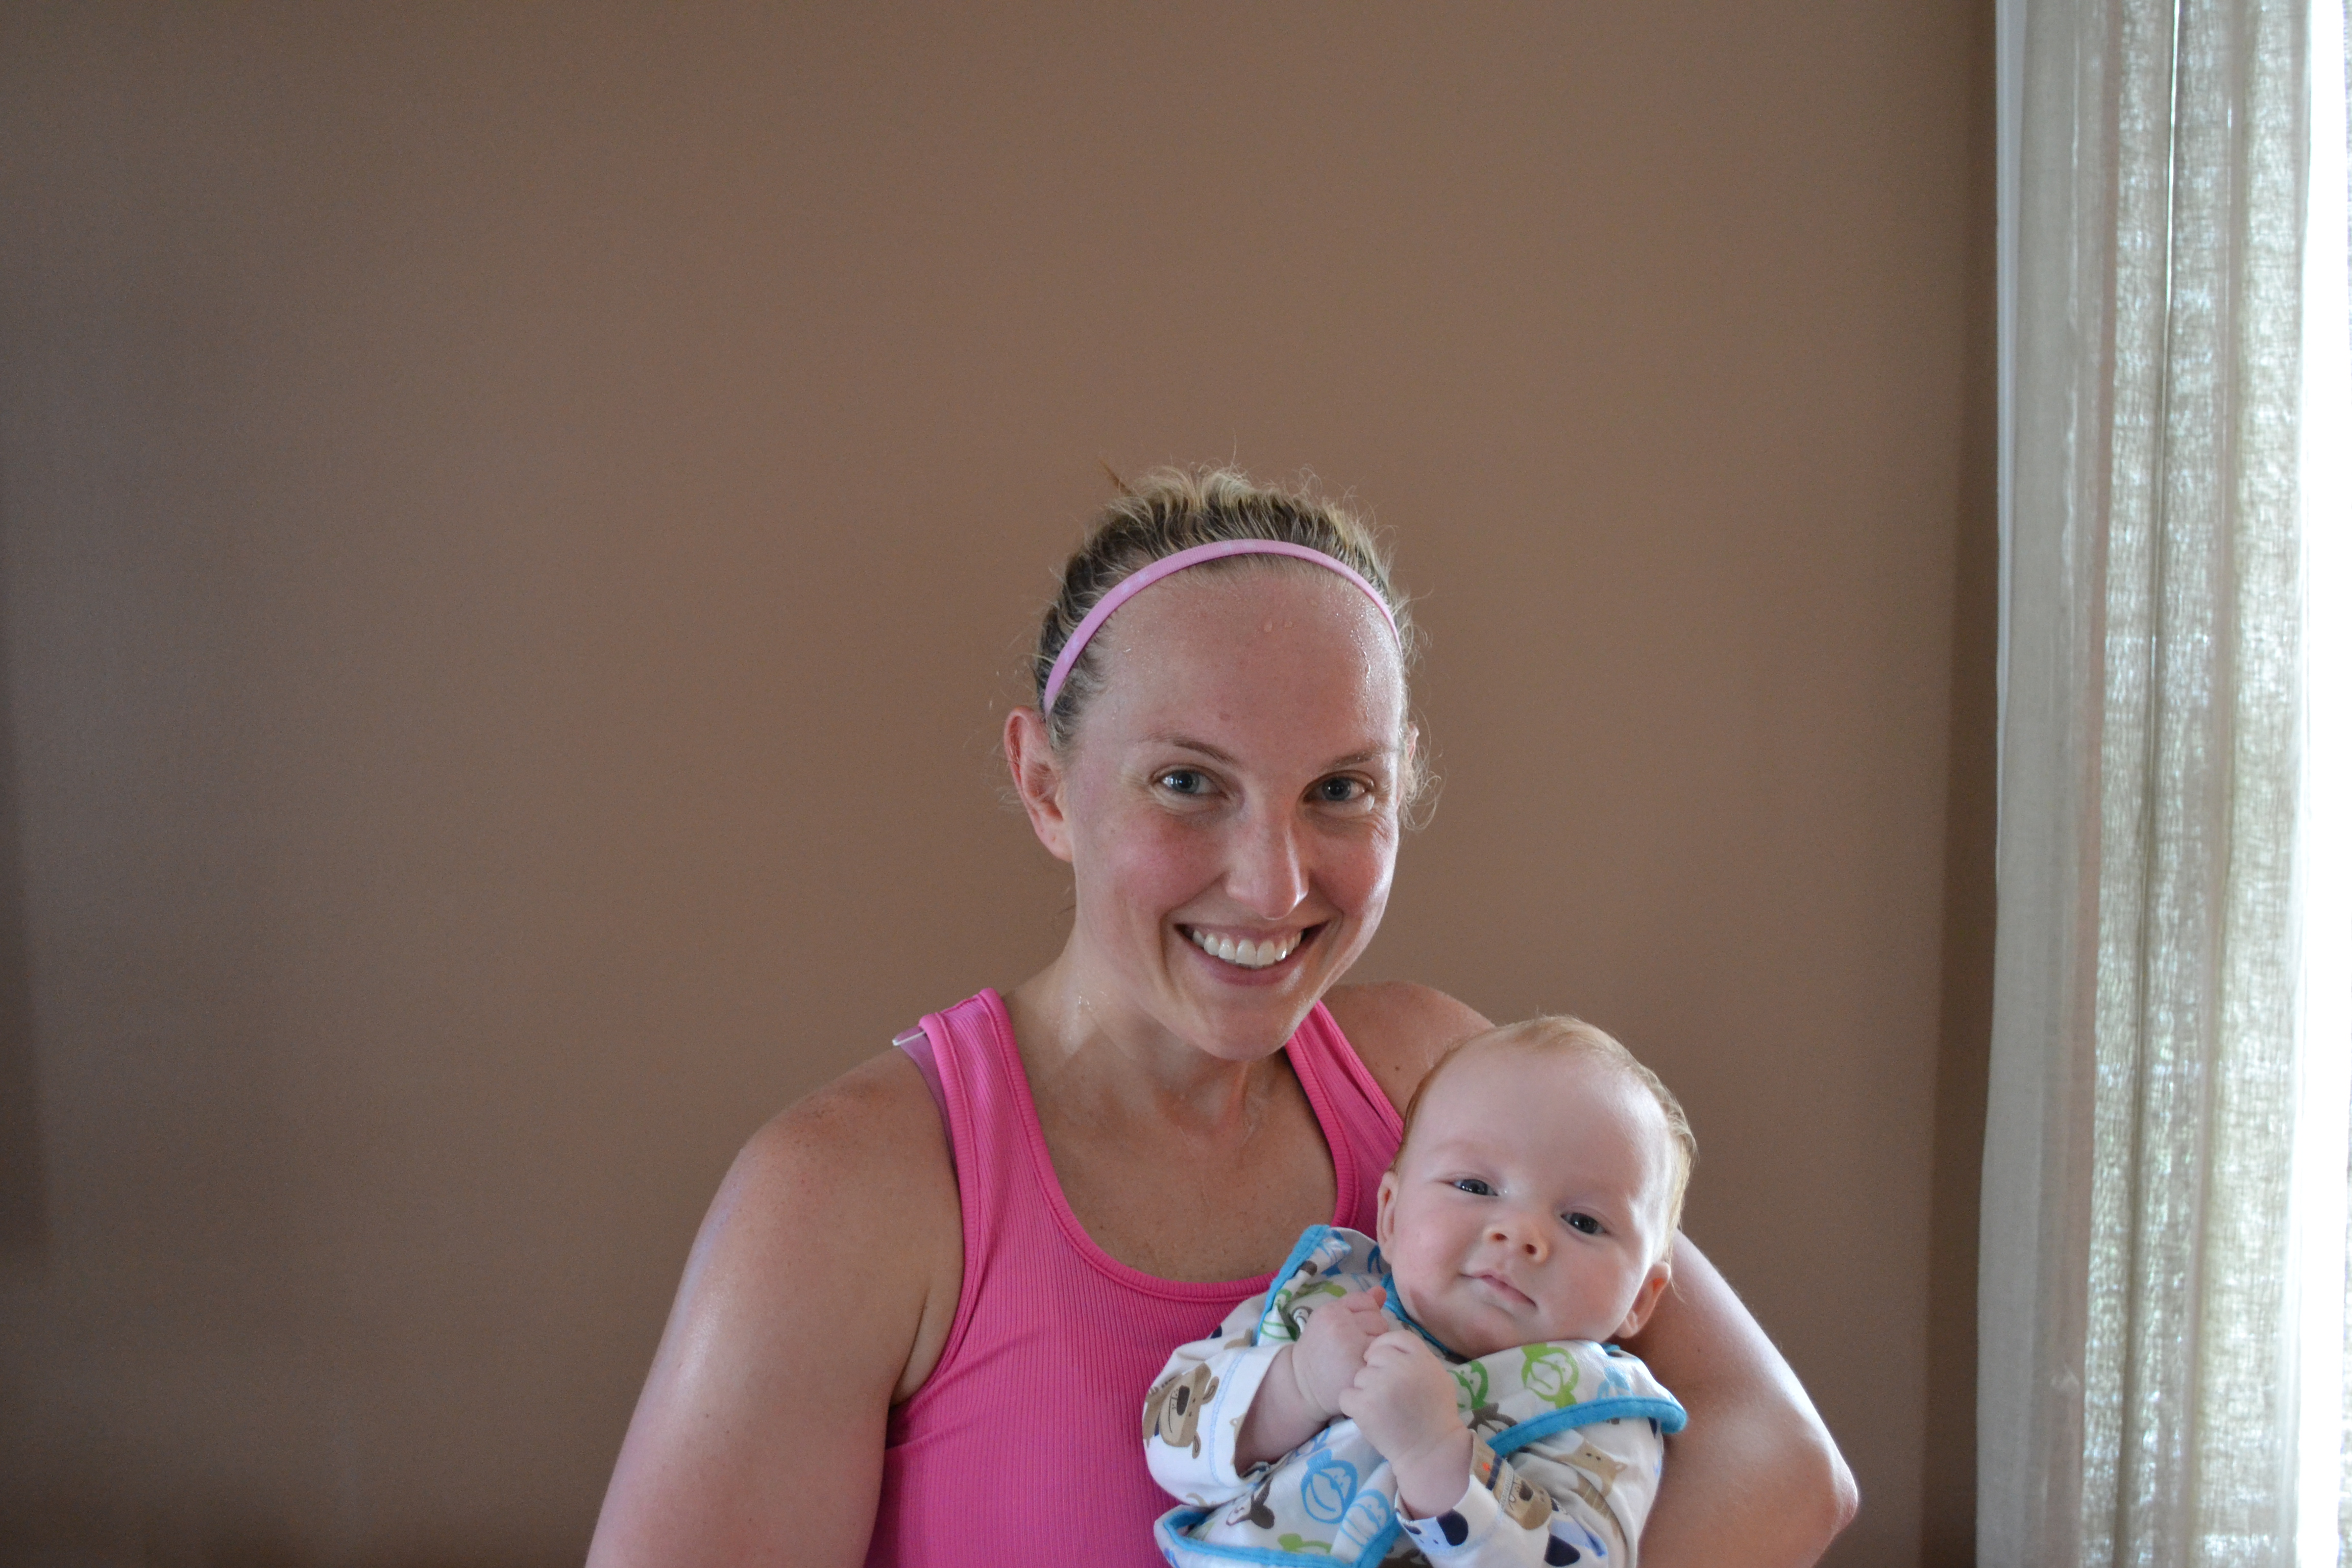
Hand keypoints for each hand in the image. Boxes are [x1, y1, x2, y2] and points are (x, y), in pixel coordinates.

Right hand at [1289, 1286, 1389, 1420]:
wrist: (1301, 1384)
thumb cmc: (1318, 1351)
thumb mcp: (1329, 1321)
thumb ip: (1354, 1305)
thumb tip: (1381, 1291)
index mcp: (1331, 1311)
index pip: (1367, 1302)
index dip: (1366, 1314)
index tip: (1355, 1329)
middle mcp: (1340, 1325)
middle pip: (1378, 1319)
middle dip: (1373, 1332)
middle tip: (1358, 1347)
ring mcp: (1350, 1347)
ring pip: (1383, 1337)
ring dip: (1377, 1346)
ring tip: (1362, 1357)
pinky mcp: (1359, 1367)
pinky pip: (1382, 1357)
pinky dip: (1378, 1363)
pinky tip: (1366, 1368)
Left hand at [1339, 1330, 1471, 1517]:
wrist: (1431, 1450)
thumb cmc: (1435, 1413)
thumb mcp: (1435, 1374)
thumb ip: (1415, 1355)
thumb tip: (1389, 1339)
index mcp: (1420, 1356)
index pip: (1392, 1336)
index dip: (1385, 1351)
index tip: (1388, 1367)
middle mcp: (1400, 1366)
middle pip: (1372, 1355)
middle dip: (1374, 1372)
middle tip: (1388, 1394)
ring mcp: (1381, 1386)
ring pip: (1358, 1376)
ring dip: (1364, 1391)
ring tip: (1382, 1409)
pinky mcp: (1364, 1405)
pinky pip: (1346, 1396)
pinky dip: (1353, 1407)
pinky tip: (1370, 1417)